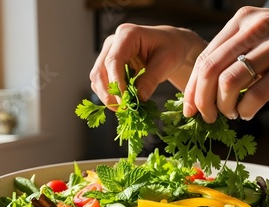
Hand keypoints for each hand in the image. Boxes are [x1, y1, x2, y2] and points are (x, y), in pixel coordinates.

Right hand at [89, 23, 206, 107]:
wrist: (171, 44)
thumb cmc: (171, 48)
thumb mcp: (167, 62)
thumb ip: (151, 79)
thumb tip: (139, 98)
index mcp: (127, 34)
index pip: (113, 61)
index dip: (116, 83)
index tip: (124, 101)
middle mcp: (113, 42)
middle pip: (100, 70)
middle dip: (108, 93)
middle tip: (122, 109)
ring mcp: (108, 52)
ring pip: (97, 78)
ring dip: (107, 95)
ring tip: (122, 108)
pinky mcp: (108, 64)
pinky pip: (102, 81)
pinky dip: (109, 94)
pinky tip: (122, 102)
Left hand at [183, 7, 268, 121]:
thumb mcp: (265, 32)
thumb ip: (238, 52)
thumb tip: (208, 86)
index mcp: (243, 21)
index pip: (205, 57)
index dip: (193, 87)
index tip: (189, 107)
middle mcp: (256, 28)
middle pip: (211, 70)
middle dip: (202, 100)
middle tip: (205, 117)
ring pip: (229, 82)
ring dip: (223, 106)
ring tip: (230, 114)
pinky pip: (257, 95)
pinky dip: (246, 109)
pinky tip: (247, 113)